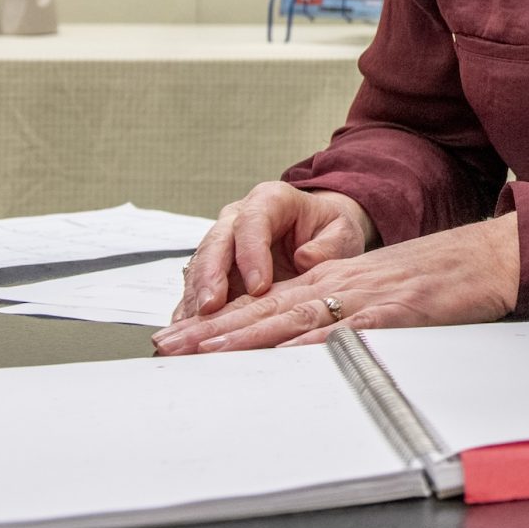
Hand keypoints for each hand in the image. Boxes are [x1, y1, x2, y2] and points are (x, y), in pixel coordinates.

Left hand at [152, 217, 521, 354]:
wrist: (484, 258)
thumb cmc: (435, 278)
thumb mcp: (373, 289)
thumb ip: (335, 311)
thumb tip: (293, 340)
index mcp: (331, 281)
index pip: (261, 304)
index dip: (216, 322)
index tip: (175, 338)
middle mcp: (338, 286)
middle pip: (264, 310)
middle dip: (212, 331)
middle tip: (167, 347)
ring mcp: (364, 298)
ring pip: (293, 318)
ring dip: (246, 338)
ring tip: (205, 353)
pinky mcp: (393, 313)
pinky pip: (347, 330)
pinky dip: (314, 344)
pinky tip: (286, 354)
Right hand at [171, 182, 377, 323]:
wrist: (318, 230)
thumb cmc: (328, 229)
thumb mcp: (341, 231)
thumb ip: (329, 245)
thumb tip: (306, 257)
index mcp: (270, 200)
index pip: (253, 222)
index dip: (251, 254)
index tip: (258, 287)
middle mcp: (238, 216)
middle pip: (217, 242)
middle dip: (211, 276)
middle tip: (211, 307)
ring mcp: (222, 240)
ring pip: (201, 264)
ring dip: (195, 295)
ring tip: (193, 324)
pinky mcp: (215, 266)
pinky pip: (197, 285)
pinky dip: (191, 306)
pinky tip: (187, 327)